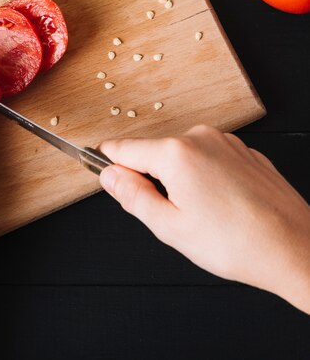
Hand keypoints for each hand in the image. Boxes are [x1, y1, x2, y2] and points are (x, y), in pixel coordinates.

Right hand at [99, 125, 309, 313]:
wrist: (297, 249)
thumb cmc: (237, 243)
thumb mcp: (169, 227)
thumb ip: (131, 196)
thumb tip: (109, 175)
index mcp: (174, 154)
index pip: (123, 148)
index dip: (106, 161)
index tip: (97, 167)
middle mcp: (198, 138)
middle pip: (153, 153)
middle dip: (151, 178)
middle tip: (169, 214)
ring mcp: (225, 142)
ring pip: (182, 157)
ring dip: (180, 179)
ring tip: (203, 214)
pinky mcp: (244, 151)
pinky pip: (209, 159)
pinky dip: (205, 177)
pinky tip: (222, 206)